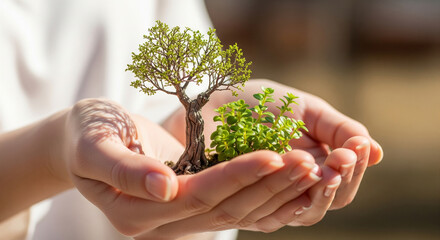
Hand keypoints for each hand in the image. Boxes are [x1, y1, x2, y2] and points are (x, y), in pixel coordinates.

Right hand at [61, 98, 312, 238]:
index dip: (238, 176)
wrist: (82, 141)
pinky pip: (231, 202)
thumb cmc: (83, 135)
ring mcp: (177, 216)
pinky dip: (262, 192)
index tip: (274, 155)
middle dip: (267, 186)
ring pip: (234, 209)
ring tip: (309, 167)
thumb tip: (164, 187)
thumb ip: (123, 169)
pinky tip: (289, 179)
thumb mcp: (93, 145)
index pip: (198, 195)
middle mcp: (161, 222)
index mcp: (135, 212)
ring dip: (272, 190)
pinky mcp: (188, 202)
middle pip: (224, 207)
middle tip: (307, 162)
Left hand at [206, 79, 382, 211]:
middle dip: (342, 178)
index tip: (357, 147)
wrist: (213, 103)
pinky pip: (274, 213)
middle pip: (332, 199)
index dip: (355, 167)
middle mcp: (297, 185)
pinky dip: (290, 197)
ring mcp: (274, 196)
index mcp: (315, 164)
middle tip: (343, 157)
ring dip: (322, 192)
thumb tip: (378, 153)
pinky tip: (298, 177)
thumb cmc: (260, 104)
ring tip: (324, 168)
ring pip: (308, 211)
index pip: (344, 179)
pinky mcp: (249, 203)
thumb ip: (340, 129)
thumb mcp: (306, 110)